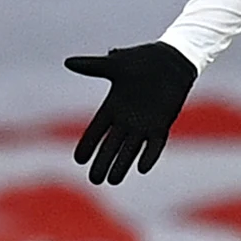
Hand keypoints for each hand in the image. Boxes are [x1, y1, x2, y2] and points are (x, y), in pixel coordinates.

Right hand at [64, 42, 197, 184]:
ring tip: (112, 181)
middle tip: (94, 180)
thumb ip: (93, 66)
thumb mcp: (116, 64)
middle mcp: (127, 119)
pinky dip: (149, 155)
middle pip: (111, 145)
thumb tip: (68, 62)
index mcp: (113, 106)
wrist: (172, 59)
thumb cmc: (143, 60)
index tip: (78, 160)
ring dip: (122, 164)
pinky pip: (155, 143)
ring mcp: (145, 122)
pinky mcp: (163, 122)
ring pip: (131, 149)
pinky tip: (142, 168)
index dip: (88, 144)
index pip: (96, 130)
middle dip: (103, 162)